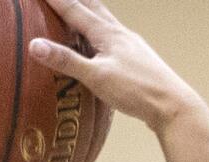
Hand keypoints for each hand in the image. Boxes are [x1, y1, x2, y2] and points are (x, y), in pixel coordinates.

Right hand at [29, 0, 199, 133]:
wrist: (173, 106)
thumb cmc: (136, 90)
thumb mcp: (97, 77)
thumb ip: (67, 61)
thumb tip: (35, 46)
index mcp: (107, 33)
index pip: (75, 9)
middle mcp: (120, 34)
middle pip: (94, 8)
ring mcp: (132, 46)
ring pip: (107, 23)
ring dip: (91, 14)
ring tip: (82, 12)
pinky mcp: (139, 62)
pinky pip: (116, 41)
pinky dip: (103, 35)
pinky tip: (105, 46)